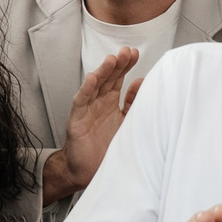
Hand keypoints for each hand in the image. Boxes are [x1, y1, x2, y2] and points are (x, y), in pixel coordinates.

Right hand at [44, 48, 140, 204]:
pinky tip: (93, 78)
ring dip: (103, 72)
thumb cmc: (105, 148)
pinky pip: (82, 101)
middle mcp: (99, 103)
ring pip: (95, 86)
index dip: (126, 66)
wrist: (87, 170)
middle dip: (117, 65)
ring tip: (112, 59)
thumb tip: (144, 82)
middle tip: (127, 51)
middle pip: (108, 79)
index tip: (135, 53)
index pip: (119, 80)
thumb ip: (133, 104)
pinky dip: (87, 89)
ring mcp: (87, 110)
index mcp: (111, 103)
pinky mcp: (77, 119)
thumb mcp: (125, 123)